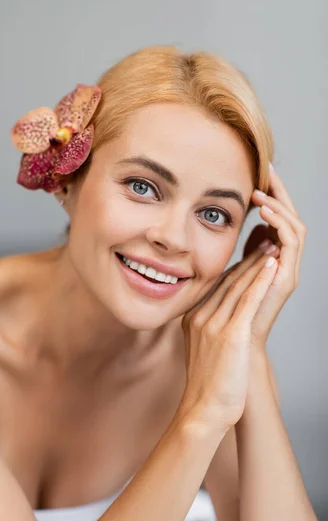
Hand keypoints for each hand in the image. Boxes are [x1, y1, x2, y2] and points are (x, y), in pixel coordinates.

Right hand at [178, 247, 278, 429]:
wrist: (203, 410)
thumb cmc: (207, 385)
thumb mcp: (201, 351)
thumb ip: (207, 330)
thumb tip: (220, 322)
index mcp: (192, 319)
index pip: (217, 287)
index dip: (236, 268)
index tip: (250, 255)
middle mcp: (200, 317)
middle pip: (228, 281)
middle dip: (249, 260)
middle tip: (266, 241)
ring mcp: (213, 325)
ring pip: (239, 286)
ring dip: (258, 263)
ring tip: (273, 246)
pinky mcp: (230, 334)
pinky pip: (247, 300)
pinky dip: (260, 280)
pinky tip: (271, 265)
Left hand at [243, 164, 306, 347]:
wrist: (234, 352)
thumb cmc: (227, 319)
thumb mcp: (227, 280)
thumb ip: (236, 258)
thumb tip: (242, 234)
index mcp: (268, 260)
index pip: (273, 219)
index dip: (267, 195)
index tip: (253, 172)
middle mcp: (282, 264)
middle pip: (287, 217)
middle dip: (278, 191)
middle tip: (266, 167)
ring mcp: (287, 271)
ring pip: (294, 226)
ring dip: (279, 205)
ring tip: (262, 189)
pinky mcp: (287, 279)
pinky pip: (291, 243)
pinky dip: (281, 224)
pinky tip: (265, 212)